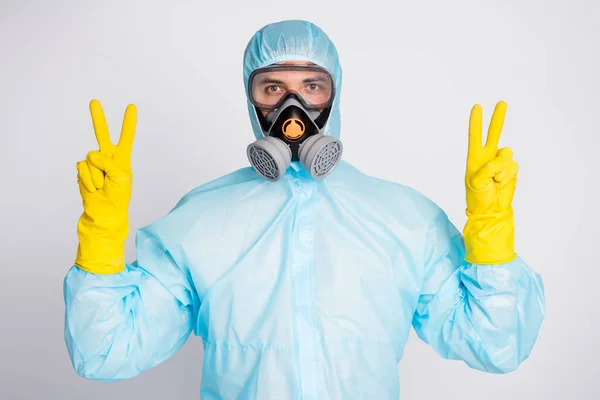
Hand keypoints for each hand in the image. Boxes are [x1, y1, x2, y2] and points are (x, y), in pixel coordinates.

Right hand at [74, 99, 137, 273]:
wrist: (104, 214)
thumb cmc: (118, 197)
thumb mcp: (121, 178)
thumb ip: (109, 163)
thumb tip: (93, 157)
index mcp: (122, 159)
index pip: (126, 138)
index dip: (128, 123)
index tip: (132, 106)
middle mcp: (108, 158)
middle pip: (102, 135)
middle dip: (98, 118)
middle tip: (94, 101)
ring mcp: (94, 164)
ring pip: (91, 158)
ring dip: (97, 175)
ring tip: (102, 186)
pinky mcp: (83, 171)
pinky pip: (83, 168)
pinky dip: (88, 179)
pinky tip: (94, 188)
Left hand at [466, 100, 517, 214]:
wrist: (492, 210)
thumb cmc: (478, 197)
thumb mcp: (476, 183)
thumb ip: (487, 169)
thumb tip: (499, 160)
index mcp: (474, 157)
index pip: (475, 136)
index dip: (476, 122)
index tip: (476, 107)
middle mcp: (488, 156)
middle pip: (494, 133)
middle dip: (498, 118)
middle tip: (502, 102)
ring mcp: (500, 162)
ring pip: (507, 154)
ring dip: (502, 169)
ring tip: (495, 181)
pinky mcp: (510, 169)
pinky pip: (513, 166)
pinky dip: (508, 175)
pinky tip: (502, 183)